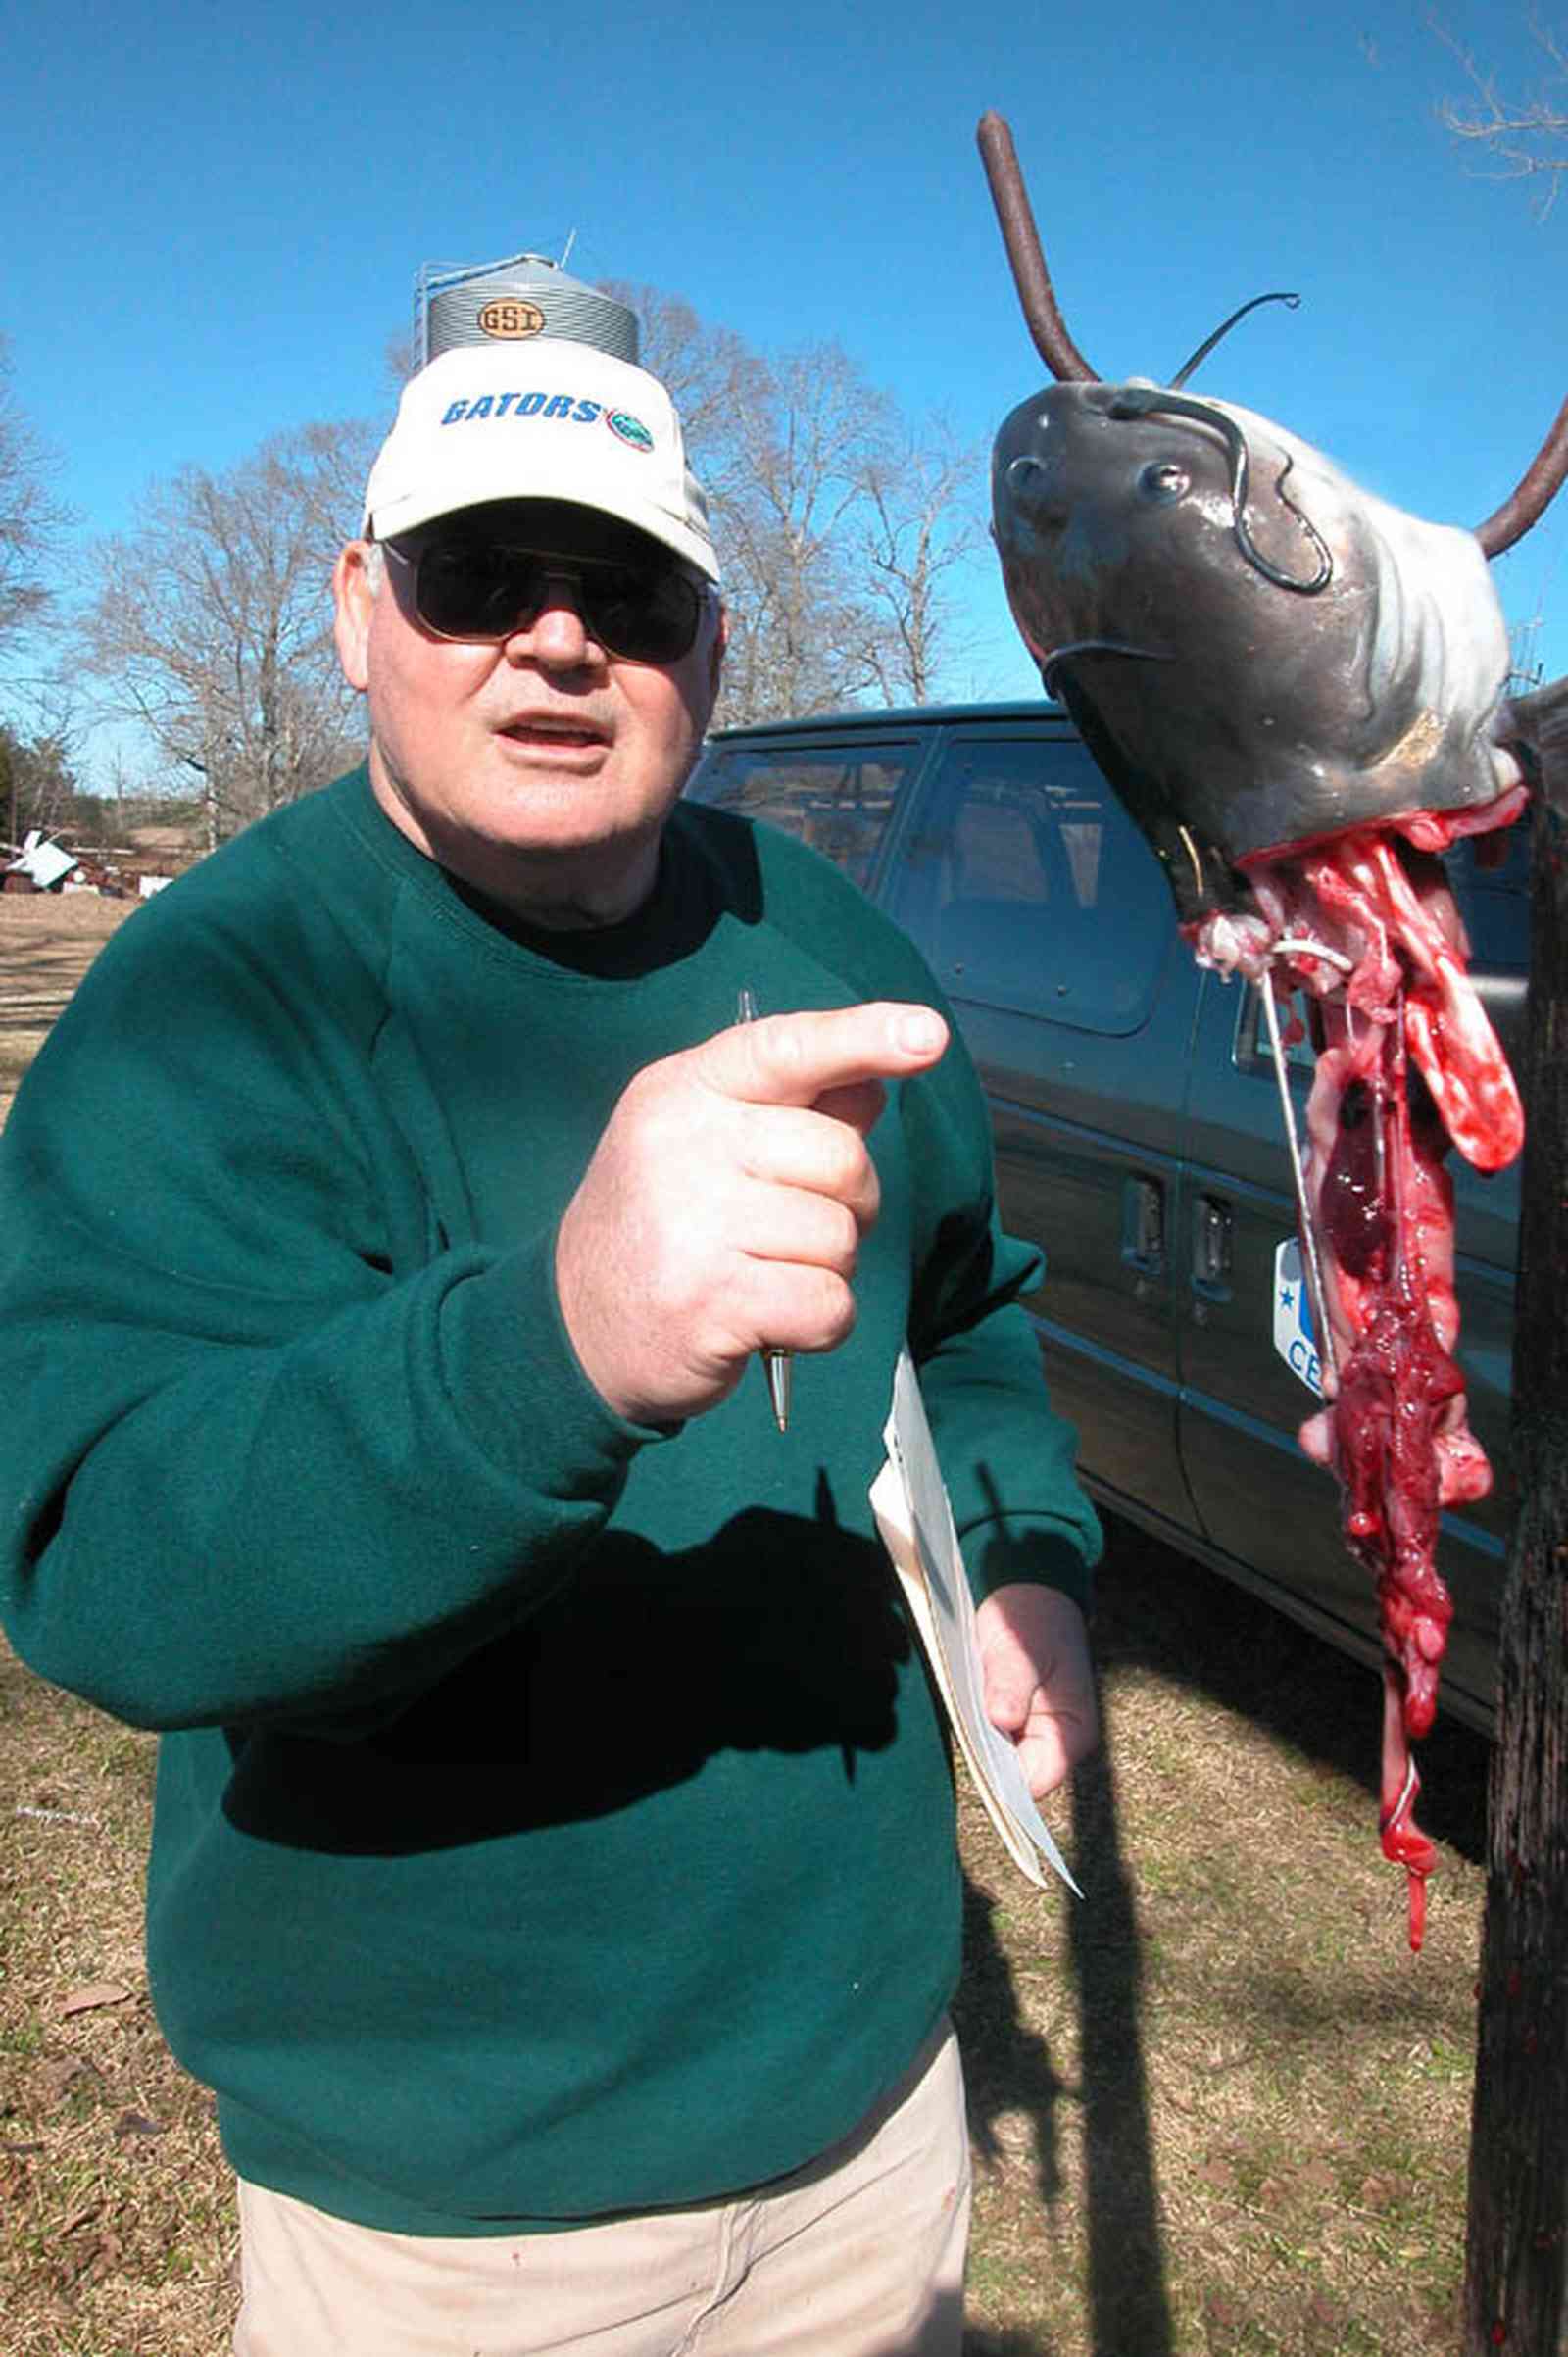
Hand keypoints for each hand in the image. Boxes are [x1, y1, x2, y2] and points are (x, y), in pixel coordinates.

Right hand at [555, 1001, 948, 1425]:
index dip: (862, 1037)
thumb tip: (875, 1077)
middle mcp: (684, 1144)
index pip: (784, 1048)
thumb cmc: (665, 1225)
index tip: (926, 1034)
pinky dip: (820, 1323)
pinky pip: (830, 1303)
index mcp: (684, 1091)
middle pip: (841, 1158)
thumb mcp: (706, 1143)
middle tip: (793, 1232)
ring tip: (766, 1274)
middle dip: (847, 1204)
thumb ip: (791, 1109)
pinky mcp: (711, 1300)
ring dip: (827, 1269)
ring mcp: (694, 1223)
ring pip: (841, 1237)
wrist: (576, 1328)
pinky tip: (771, 1319)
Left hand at [976, 1582, 1098, 1800]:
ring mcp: (1035, 1735)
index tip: (974, 1753)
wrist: (1029, 1594)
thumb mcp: (1018, 1649)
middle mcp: (1057, 1743)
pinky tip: (967, 1704)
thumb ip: (1011, 1685)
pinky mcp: (1015, 1724)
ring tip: (968, 1705)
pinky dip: (975, 1727)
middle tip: (967, 1718)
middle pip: (1013, 1776)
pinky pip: (991, 1740)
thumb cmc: (1031, 1621)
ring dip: (978, 1740)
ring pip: (999, 1759)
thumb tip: (1003, 1720)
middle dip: (986, 1756)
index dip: (1002, 1779)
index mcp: (1071, 1733)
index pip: (1035, 1781)